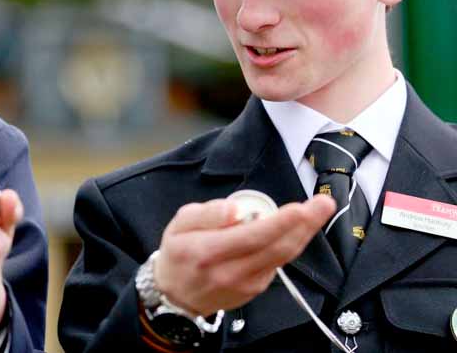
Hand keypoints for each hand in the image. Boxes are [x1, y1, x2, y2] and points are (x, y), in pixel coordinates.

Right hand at [153, 194, 334, 316]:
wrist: (175, 296)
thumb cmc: (178, 254)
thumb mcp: (178, 224)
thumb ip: (206, 214)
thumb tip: (234, 210)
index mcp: (208, 252)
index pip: (252, 236)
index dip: (280, 222)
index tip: (300, 207)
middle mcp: (230, 271)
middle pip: (276, 247)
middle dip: (304, 224)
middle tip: (323, 203)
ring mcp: (246, 284)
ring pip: (282, 256)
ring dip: (303, 233)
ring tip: (318, 210)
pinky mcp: (255, 289)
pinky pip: (277, 263)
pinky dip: (289, 243)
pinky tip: (294, 228)